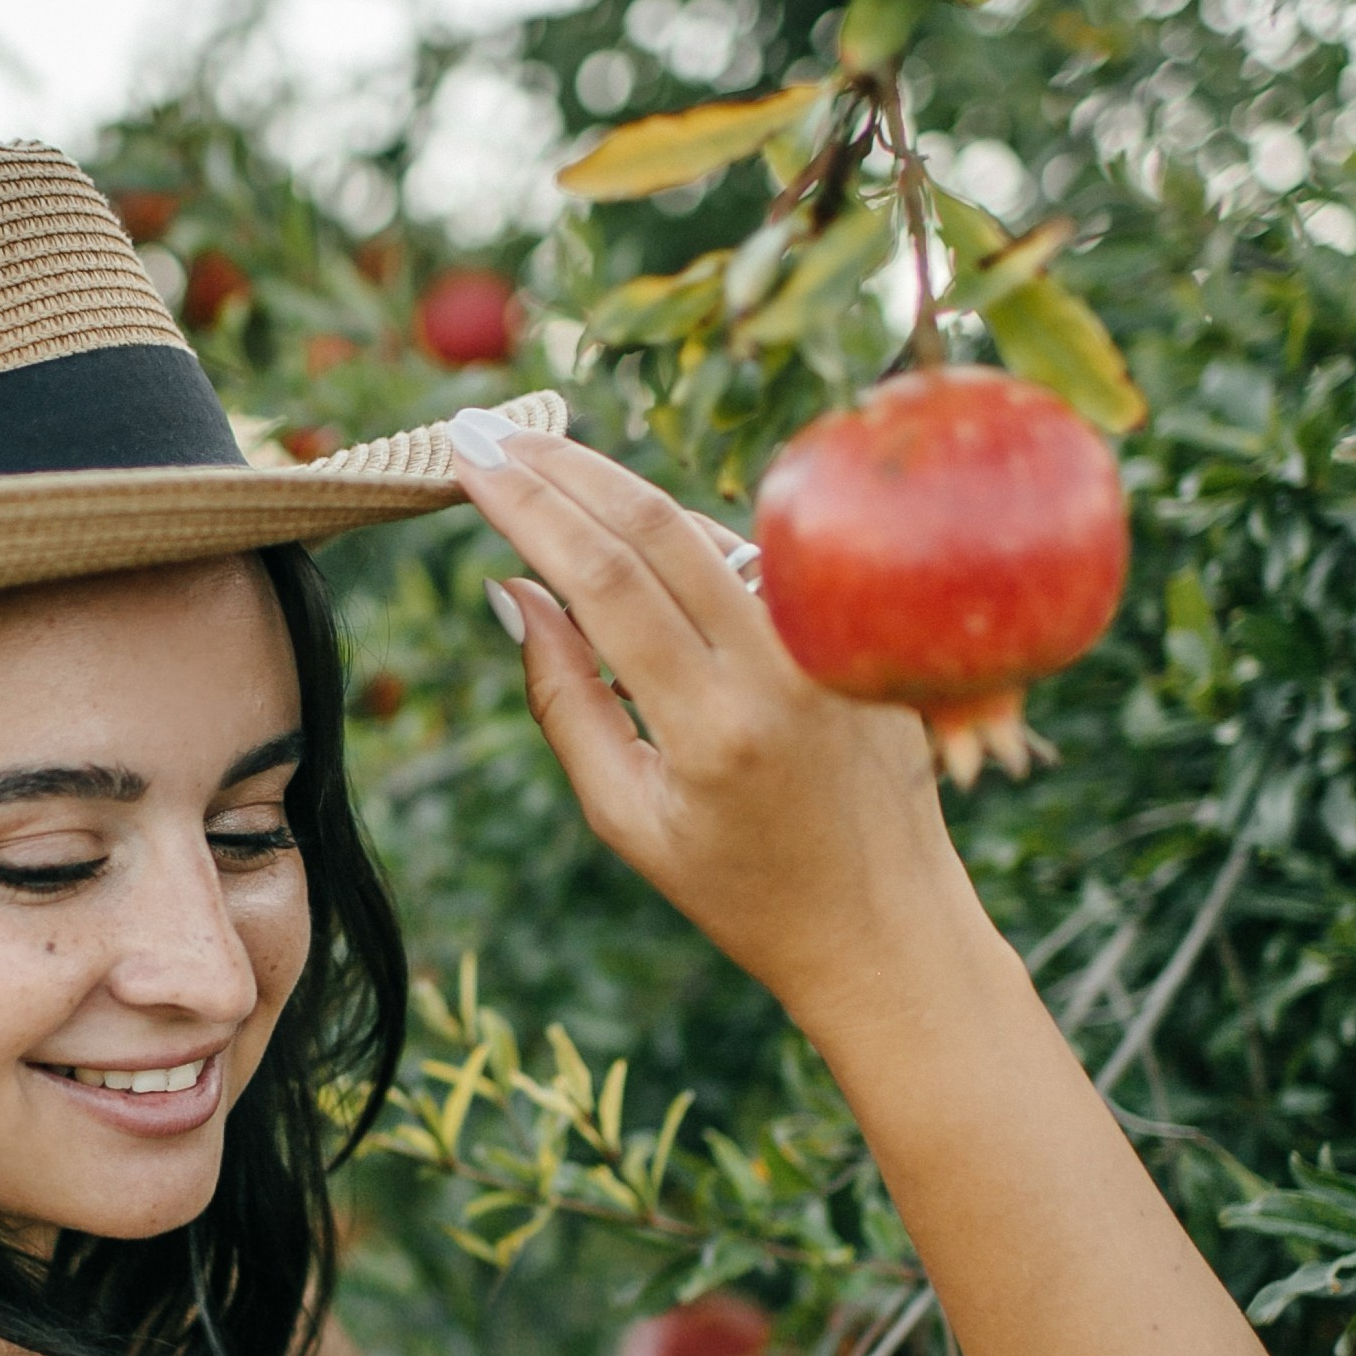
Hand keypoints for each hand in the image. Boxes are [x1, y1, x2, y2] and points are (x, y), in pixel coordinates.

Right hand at [454, 424, 974, 1028]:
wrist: (886, 928)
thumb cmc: (741, 890)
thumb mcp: (627, 819)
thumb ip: (565, 699)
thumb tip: (513, 590)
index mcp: (712, 726)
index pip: (605, 577)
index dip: (529, 506)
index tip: (469, 459)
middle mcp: (780, 668)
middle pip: (655, 522)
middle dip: (560, 465)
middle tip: (487, 426)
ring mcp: (831, 644)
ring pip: (708, 528)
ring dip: (617, 488)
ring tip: (538, 463)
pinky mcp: (864, 635)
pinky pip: (758, 559)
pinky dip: (687, 534)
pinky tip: (630, 523)